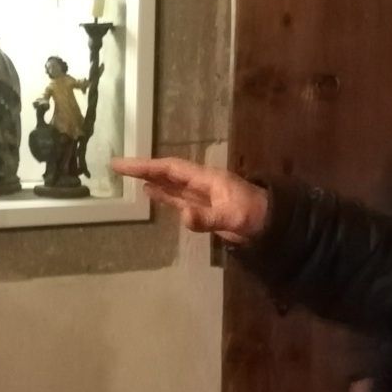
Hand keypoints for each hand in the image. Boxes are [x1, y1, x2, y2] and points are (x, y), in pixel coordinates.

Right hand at [112, 157, 269, 243]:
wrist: (274, 226)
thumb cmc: (256, 216)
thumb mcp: (232, 217)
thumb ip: (208, 217)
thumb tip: (184, 216)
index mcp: (206, 178)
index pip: (170, 169)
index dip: (145, 166)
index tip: (122, 165)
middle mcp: (201, 183)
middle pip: (167, 173)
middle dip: (143, 169)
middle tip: (117, 166)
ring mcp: (202, 196)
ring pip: (171, 185)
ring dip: (151, 179)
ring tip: (129, 176)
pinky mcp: (204, 209)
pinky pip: (178, 198)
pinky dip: (163, 195)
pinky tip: (151, 193)